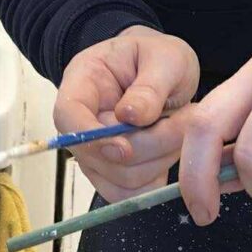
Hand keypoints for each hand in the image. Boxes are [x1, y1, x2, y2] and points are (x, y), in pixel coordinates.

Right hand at [53, 25, 199, 201]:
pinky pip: (131, 194)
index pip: (67, 116)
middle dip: (149, 145)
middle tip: (184, 120)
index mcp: (83, 83)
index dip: (92, 139)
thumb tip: (130, 116)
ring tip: (179, 129)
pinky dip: (157, 178)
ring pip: (119, 180)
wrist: (164, 70)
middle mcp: (82, 121)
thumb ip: (150, 87)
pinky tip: (170, 150)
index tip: (126, 147)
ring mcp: (95, 151)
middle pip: (99, 156)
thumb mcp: (165, 58)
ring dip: (160, 160)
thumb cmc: (158, 58)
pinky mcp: (114, 173)